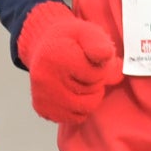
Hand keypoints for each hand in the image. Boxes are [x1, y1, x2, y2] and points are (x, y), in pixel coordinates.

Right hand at [18, 2, 119, 123]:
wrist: (43, 46)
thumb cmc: (71, 40)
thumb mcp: (86, 32)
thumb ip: (99, 44)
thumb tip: (108, 58)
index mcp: (57, 56)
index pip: (96, 75)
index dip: (102, 69)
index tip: (93, 60)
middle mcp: (45, 78)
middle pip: (91, 94)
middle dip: (96, 83)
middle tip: (87, 71)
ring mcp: (42, 95)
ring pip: (83, 110)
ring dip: (90, 98)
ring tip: (83, 83)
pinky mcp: (41, 108)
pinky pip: (72, 118)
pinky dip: (79, 109)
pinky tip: (74, 93)